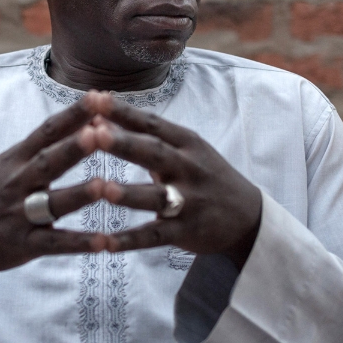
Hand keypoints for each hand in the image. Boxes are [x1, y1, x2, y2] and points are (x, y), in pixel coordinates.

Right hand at [0, 92, 113, 274]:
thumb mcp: (7, 164)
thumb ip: (43, 147)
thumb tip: (86, 121)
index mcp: (15, 159)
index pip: (47, 132)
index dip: (72, 115)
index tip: (98, 98)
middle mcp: (17, 183)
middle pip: (47, 162)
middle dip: (74, 147)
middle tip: (101, 132)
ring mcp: (19, 215)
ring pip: (52, 203)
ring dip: (78, 194)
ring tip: (103, 186)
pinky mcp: (24, 245)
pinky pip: (54, 244)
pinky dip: (79, 243)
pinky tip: (104, 242)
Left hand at [88, 95, 262, 268]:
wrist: (247, 216)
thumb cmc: (205, 175)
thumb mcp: (186, 150)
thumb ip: (146, 137)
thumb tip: (98, 120)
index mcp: (187, 143)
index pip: (152, 124)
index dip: (124, 112)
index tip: (95, 99)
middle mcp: (188, 168)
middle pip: (154, 153)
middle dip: (125, 143)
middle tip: (96, 134)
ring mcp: (188, 201)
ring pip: (156, 197)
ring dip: (129, 194)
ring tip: (103, 189)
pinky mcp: (185, 231)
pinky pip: (154, 236)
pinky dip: (130, 241)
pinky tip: (104, 243)